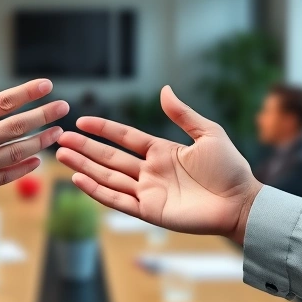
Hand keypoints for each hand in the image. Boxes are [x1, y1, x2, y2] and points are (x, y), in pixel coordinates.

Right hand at [0, 55, 68, 219]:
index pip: (1, 103)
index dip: (27, 92)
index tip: (47, 85)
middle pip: (16, 127)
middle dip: (44, 115)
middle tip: (65, 108)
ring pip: (16, 153)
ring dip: (41, 142)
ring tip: (58, 133)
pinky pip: (4, 177)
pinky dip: (22, 169)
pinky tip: (36, 161)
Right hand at [56, 86, 261, 243]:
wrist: (241, 202)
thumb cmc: (229, 168)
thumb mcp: (208, 133)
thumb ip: (182, 115)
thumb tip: (164, 90)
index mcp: (161, 151)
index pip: (124, 138)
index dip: (103, 129)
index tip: (81, 121)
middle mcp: (148, 171)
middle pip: (109, 157)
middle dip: (84, 148)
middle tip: (61, 139)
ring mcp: (146, 192)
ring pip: (107, 177)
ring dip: (84, 166)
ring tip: (62, 155)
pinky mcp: (148, 211)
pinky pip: (116, 200)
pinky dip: (96, 191)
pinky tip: (79, 178)